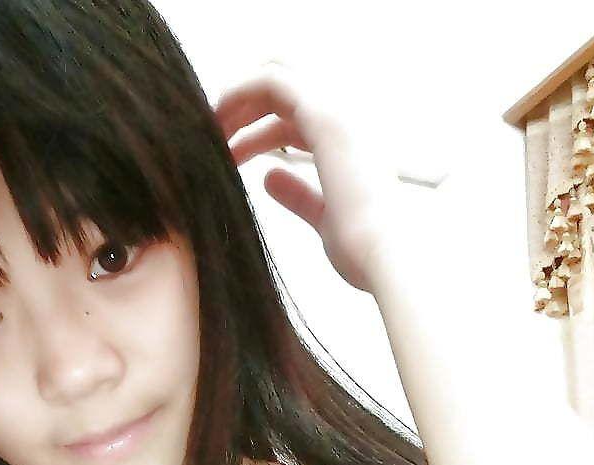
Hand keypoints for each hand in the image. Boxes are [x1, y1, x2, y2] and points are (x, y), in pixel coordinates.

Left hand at [211, 57, 409, 293]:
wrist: (387, 256)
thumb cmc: (365, 249)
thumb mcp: (325, 218)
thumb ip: (299, 195)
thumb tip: (268, 178)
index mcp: (354, 141)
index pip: (299, 119)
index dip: (261, 130)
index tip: (230, 154)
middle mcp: (350, 117)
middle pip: (286, 90)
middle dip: (247, 107)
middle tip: (214, 137)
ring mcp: (340, 110)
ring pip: (276, 79)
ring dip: (237, 101)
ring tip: (206, 133)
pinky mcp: (324, 112)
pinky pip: (270, 81)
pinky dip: (238, 93)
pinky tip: (216, 119)